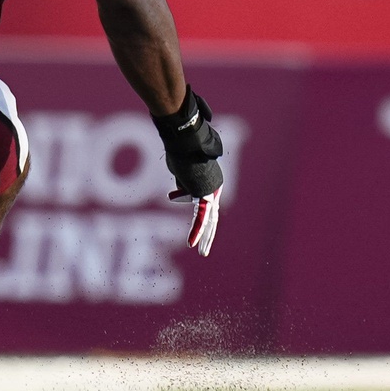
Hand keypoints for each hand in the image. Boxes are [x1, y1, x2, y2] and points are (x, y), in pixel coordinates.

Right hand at [153, 88, 224, 256]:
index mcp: (210, 178)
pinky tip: (192, 244)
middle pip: (212, 214)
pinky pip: (201, 216)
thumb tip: (176, 196)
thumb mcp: (179, 169)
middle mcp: (214, 185)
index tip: (175, 203)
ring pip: (210, 219)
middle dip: (208, 232)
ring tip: (202, 252)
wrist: (185, 138)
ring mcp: (212, 190)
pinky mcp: (206, 194)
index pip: (203, 201)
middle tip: (205, 250)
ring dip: (206, 237)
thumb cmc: (179, 148)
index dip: (190, 206)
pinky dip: (196, 230)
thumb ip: (181, 183)